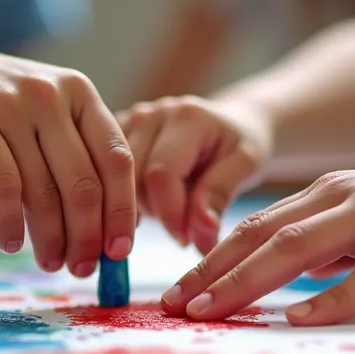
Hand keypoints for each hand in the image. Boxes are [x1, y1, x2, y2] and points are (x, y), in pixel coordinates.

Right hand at [0, 36, 135, 276]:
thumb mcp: (44, 112)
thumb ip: (74, 154)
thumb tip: (105, 228)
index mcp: (81, 93)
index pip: (117, 160)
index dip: (123, 211)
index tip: (119, 251)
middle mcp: (52, 95)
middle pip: (84, 182)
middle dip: (87, 236)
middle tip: (81, 268)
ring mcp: (12, 105)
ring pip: (43, 190)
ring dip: (50, 238)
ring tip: (50, 263)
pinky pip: (2, 185)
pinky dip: (9, 223)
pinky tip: (11, 244)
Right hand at [118, 96, 272, 254]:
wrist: (232, 123)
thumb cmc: (241, 145)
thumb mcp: (247, 166)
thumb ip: (220, 195)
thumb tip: (199, 236)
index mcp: (187, 117)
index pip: (161, 174)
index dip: (170, 215)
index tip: (186, 240)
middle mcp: (151, 113)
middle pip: (133, 180)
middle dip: (156, 214)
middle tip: (182, 228)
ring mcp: (130, 121)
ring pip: (116, 182)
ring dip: (140, 208)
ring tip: (170, 210)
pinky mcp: (116, 134)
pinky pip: (108, 176)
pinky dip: (126, 199)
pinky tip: (151, 204)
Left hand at [160, 134, 354, 324]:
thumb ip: (334, 241)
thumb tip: (292, 277)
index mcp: (328, 193)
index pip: (254, 229)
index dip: (210, 261)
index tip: (176, 294)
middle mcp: (345, 197)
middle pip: (262, 237)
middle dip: (212, 274)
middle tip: (172, 307)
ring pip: (301, 248)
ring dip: (248, 281)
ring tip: (211, 311)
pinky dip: (332, 295)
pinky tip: (299, 314)